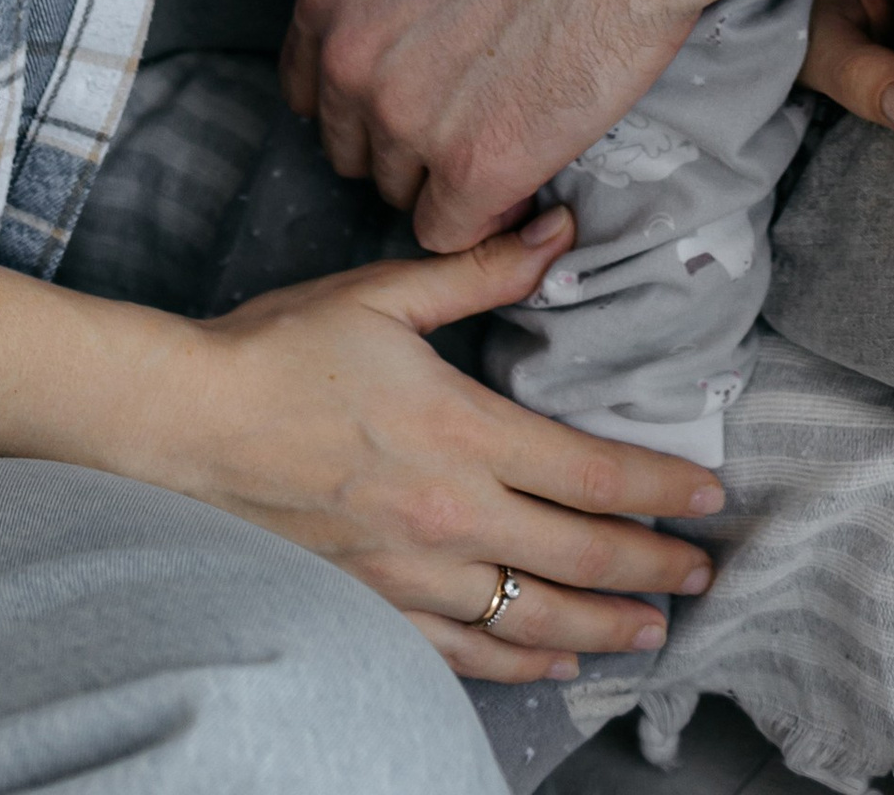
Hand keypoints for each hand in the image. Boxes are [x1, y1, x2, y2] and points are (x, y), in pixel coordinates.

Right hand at [142, 219, 723, 682]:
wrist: (183, 429)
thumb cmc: (278, 351)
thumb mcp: (382, 294)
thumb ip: (480, 271)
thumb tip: (558, 230)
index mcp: (462, 431)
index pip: (593, 472)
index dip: (662, 488)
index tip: (709, 494)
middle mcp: (451, 516)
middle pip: (582, 556)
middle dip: (655, 568)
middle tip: (703, 573)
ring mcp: (412, 574)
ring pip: (534, 617)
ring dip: (604, 626)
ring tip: (652, 630)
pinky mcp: (374, 608)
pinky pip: (466, 651)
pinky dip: (521, 664)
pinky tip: (556, 663)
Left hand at [285, 0, 893, 251]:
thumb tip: (386, 3)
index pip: (313, 89)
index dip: (366, 99)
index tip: (410, 98)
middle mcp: (351, 62)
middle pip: (356, 149)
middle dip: (408, 140)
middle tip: (477, 110)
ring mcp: (406, 120)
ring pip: (403, 194)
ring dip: (451, 176)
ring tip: (514, 128)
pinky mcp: (473, 169)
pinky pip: (454, 230)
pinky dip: (489, 213)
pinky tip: (527, 171)